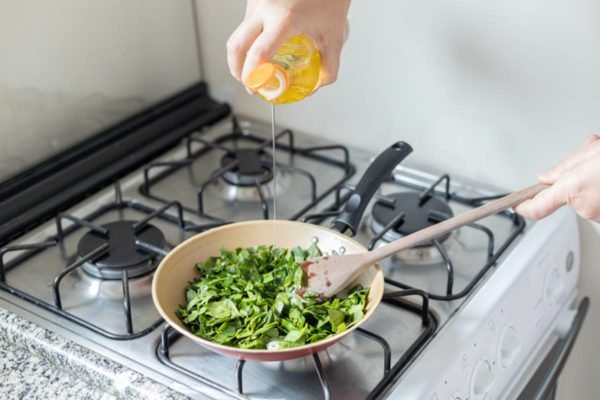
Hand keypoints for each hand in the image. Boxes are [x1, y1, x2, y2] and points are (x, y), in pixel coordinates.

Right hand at [227, 0, 350, 90]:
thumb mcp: (334, 37)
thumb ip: (329, 67)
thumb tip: (317, 85)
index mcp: (283, 18)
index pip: (258, 53)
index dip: (252, 75)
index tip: (255, 87)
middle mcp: (265, 8)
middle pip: (236, 45)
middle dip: (237, 69)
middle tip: (248, 82)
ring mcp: (257, 2)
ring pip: (239, 33)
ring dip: (243, 53)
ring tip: (257, 66)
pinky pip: (246, 23)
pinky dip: (250, 39)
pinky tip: (263, 44)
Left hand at [515, 135, 599, 221]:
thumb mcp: (594, 152)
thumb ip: (566, 165)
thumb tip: (546, 176)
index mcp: (574, 189)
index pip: (538, 206)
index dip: (524, 206)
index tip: (516, 205)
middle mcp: (585, 207)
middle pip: (565, 193)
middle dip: (573, 176)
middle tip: (589, 160)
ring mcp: (598, 214)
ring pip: (582, 196)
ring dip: (588, 181)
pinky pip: (595, 201)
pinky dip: (598, 188)